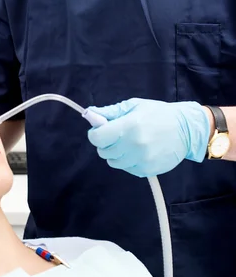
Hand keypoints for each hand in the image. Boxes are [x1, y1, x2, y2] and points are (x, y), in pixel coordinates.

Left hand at [87, 98, 209, 177]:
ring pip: (113, 162)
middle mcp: (134, 146)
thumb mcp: (134, 106)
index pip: (97, 138)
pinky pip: (127, 168)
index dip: (95, 134)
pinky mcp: (147, 170)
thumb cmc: (158, 114)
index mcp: (129, 127)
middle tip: (117, 135)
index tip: (99, 130)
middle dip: (106, 143)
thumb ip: (110, 112)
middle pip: (103, 151)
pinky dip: (128, 161)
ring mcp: (141, 160)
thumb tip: (89, 114)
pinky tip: (138, 151)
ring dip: (116, 153)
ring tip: (128, 143)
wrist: (186, 129)